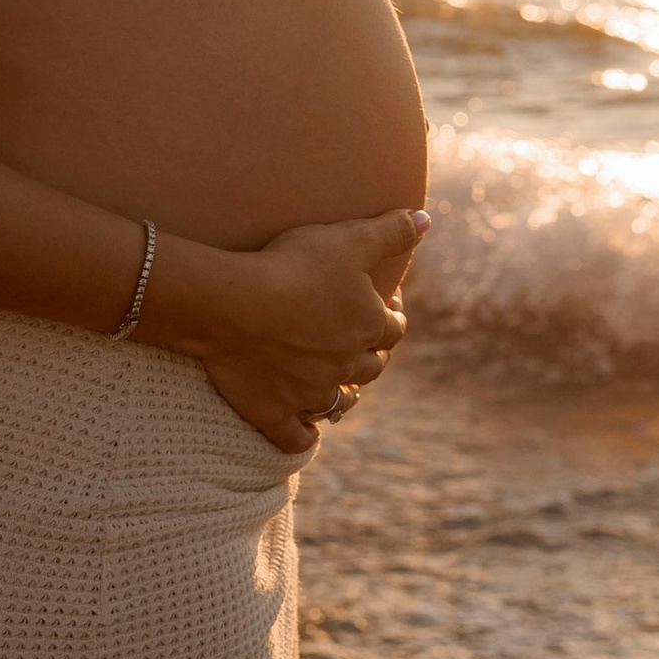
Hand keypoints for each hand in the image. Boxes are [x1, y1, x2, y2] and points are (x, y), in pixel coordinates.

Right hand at [156, 208, 428, 455]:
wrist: (232, 304)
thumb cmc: (291, 266)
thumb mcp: (348, 238)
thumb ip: (390, 231)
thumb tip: (426, 220)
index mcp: (367, 327)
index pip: (393, 329)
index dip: (392, 316)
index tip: (384, 303)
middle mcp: (345, 366)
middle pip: (370, 368)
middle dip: (370, 356)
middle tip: (360, 342)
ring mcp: (310, 394)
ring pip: (339, 404)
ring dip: (343, 397)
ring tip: (339, 387)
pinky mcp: (274, 412)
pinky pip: (295, 437)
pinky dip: (303, 437)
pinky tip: (306, 433)